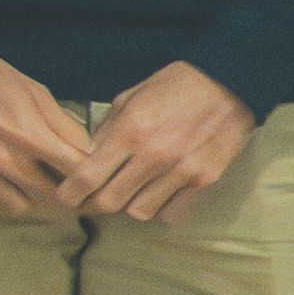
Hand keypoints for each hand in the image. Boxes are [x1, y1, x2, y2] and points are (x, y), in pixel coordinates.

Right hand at [0, 31, 91, 221]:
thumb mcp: (35, 91)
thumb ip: (63, 125)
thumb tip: (87, 151)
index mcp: (28, 134)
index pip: (76, 173)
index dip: (91, 174)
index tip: (95, 173)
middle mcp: (4, 160)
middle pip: (53, 196)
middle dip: (67, 190)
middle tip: (70, 180)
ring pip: (24, 206)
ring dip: (34, 197)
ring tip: (37, 180)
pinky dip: (7, 195)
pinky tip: (9, 179)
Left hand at [63, 60, 255, 222]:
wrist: (228, 81)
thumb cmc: (174, 86)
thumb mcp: (130, 98)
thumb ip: (107, 131)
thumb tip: (85, 160)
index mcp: (130, 130)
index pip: (88, 176)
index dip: (70, 194)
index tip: (65, 198)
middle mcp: (154, 155)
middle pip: (110, 202)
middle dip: (94, 205)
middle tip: (92, 200)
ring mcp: (182, 170)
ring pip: (140, 212)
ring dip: (129, 205)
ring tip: (130, 192)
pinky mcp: (205, 180)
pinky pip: (172, 213)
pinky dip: (160, 208)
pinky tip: (157, 193)